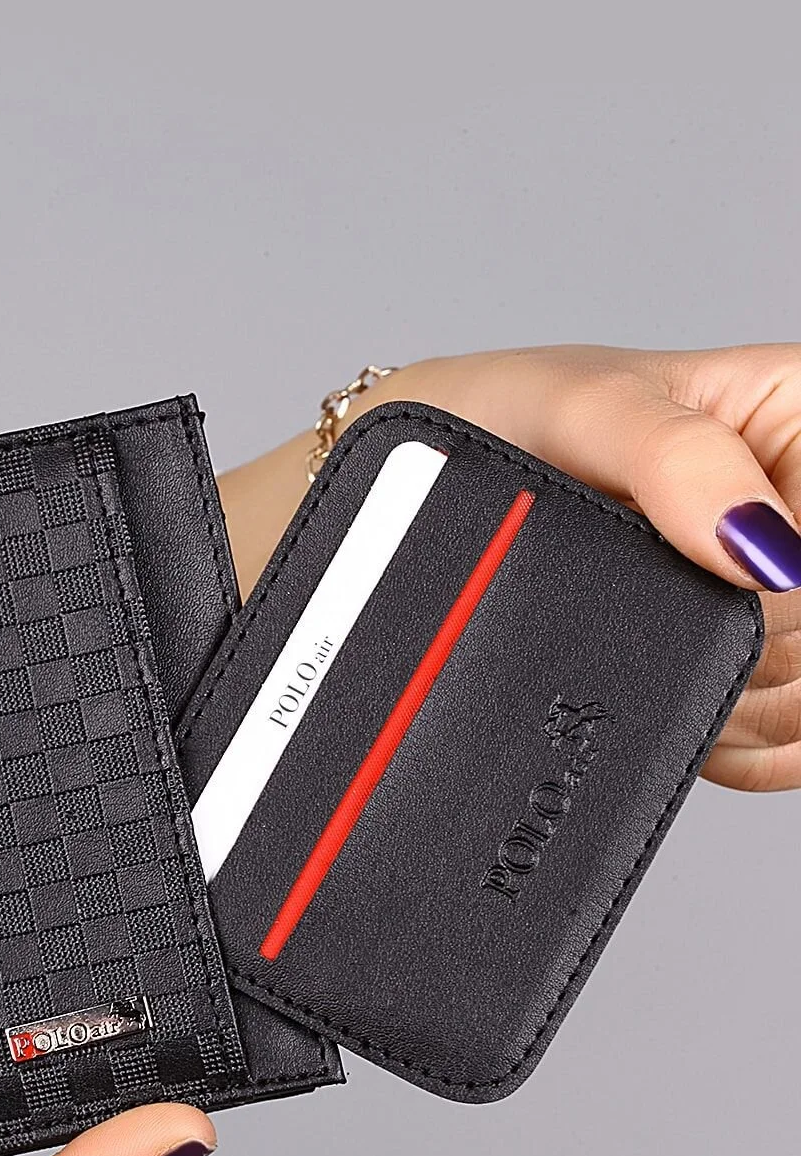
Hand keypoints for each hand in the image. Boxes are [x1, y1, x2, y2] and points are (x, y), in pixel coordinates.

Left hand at [219, 344, 800, 789]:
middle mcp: (786, 511)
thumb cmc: (485, 423)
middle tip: (652, 605)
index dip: (785, 577)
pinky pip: (779, 744)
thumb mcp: (577, 408)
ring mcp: (757, 601)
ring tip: (634, 639)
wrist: (395, 512)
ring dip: (741, 699)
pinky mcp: (720, 673)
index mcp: (792, 416)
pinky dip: (740, 747)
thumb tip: (768, 546)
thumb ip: (675, 457)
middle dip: (757, 639)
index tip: (726, 582)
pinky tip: (687, 720)